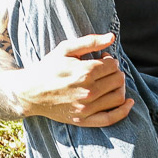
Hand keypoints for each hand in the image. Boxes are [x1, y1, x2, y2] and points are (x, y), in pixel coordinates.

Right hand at [18, 33, 133, 126]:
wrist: (29, 92)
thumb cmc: (48, 68)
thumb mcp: (65, 49)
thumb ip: (90, 41)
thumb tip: (112, 37)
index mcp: (84, 72)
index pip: (113, 65)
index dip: (110, 60)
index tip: (102, 59)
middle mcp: (88, 91)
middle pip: (118, 79)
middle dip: (115, 72)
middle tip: (105, 71)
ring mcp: (86, 108)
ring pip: (118, 96)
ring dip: (119, 87)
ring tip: (110, 82)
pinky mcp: (83, 120)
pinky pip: (110, 119)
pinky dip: (123, 111)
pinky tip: (129, 102)